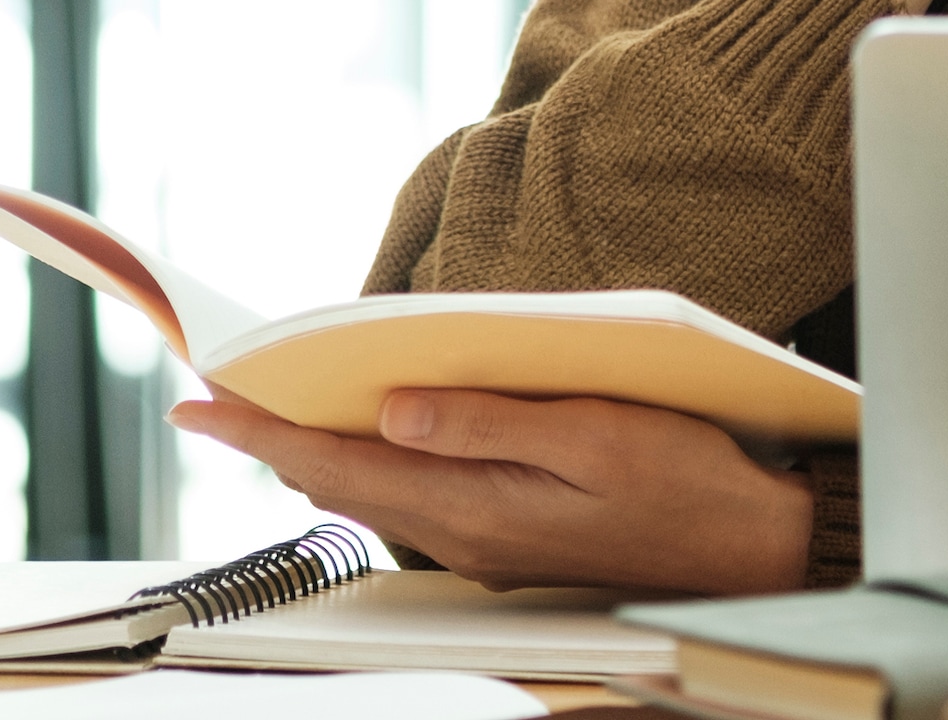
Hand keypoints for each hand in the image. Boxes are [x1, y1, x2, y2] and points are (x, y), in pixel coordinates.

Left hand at [168, 388, 814, 594]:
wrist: (749, 552)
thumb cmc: (687, 484)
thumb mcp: (595, 435)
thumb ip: (491, 422)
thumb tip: (392, 408)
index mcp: (477, 506)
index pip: (339, 463)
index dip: (262, 430)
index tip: (198, 400)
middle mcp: (466, 532)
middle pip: (341, 481)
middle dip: (273, 436)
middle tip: (217, 395)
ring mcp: (486, 541)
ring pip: (374, 490)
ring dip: (320, 448)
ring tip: (275, 407)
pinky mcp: (510, 536)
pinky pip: (416, 495)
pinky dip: (374, 459)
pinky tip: (376, 432)